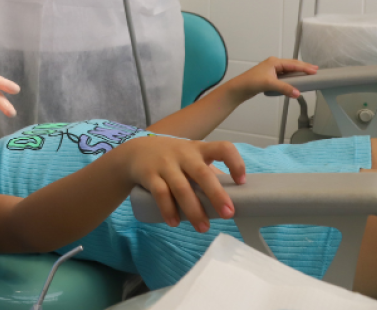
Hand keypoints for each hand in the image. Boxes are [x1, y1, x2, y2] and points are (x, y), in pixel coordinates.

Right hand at [123, 136, 244, 233]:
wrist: (135, 151)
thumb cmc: (173, 158)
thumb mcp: (191, 158)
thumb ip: (209, 174)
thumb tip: (235, 197)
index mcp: (199, 149)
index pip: (222, 148)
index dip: (235, 162)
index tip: (241, 181)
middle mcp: (183, 154)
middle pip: (201, 172)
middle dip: (216, 194)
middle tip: (228, 214)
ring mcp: (165, 164)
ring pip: (181, 187)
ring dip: (193, 210)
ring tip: (203, 228)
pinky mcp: (149, 174)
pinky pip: (160, 193)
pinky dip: (168, 209)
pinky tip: (175, 222)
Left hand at [225, 57, 315, 104]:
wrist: (239, 88)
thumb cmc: (251, 82)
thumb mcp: (270, 84)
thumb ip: (284, 88)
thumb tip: (298, 93)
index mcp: (274, 62)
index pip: (293, 64)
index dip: (305, 67)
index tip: (315, 70)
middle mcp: (273, 64)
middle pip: (292, 65)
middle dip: (303, 68)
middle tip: (315, 71)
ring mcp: (271, 71)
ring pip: (288, 71)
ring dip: (298, 74)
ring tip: (309, 75)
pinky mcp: (270, 77)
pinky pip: (284, 77)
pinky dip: (291, 79)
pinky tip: (296, 82)